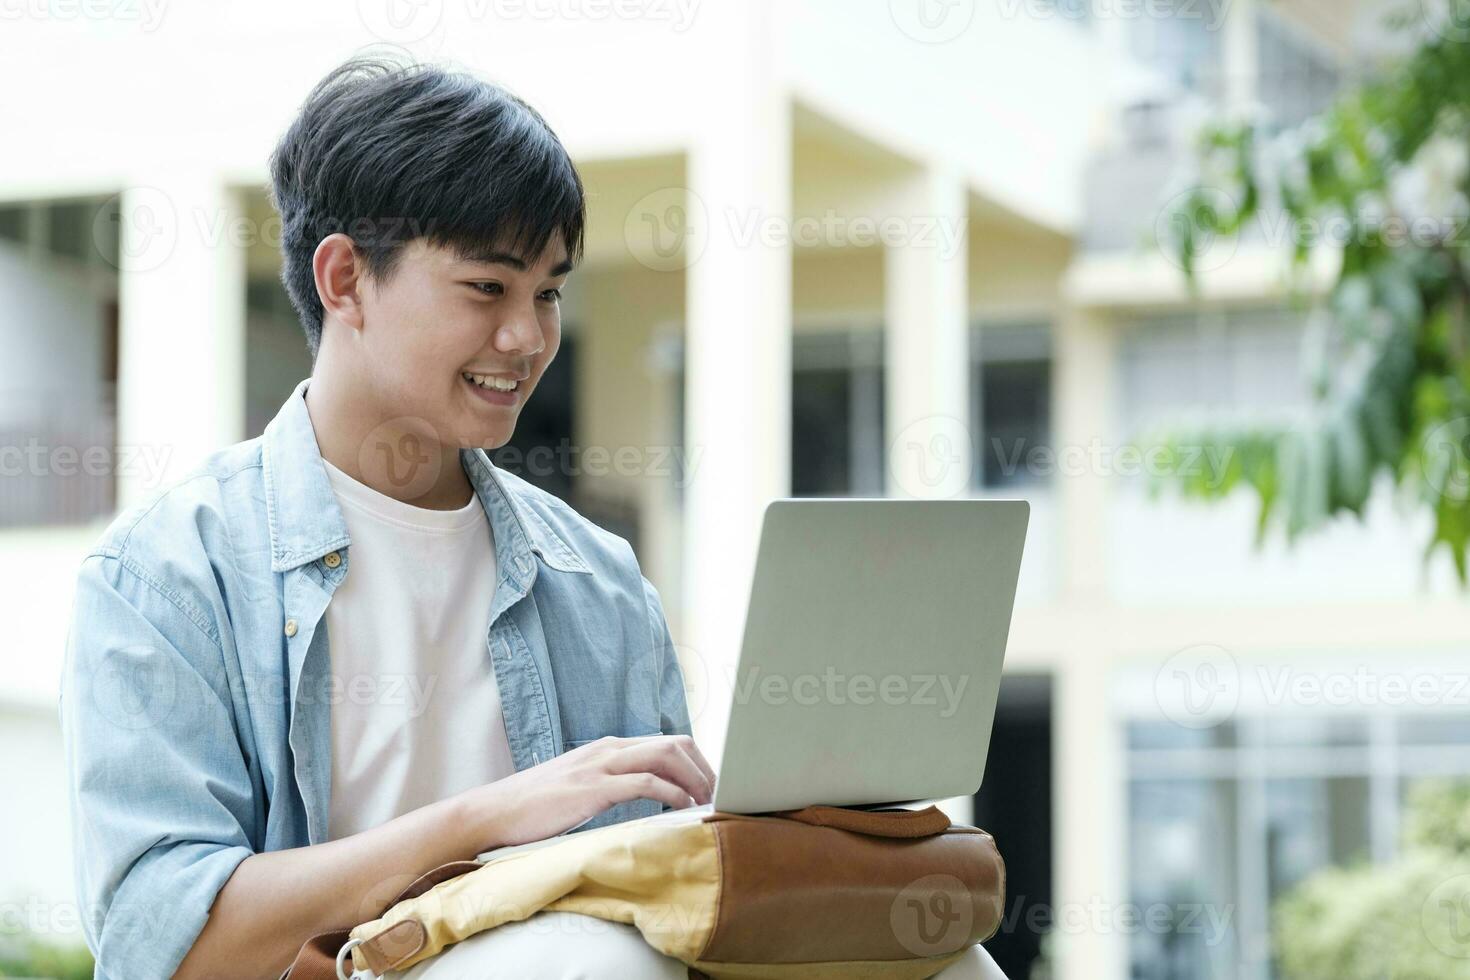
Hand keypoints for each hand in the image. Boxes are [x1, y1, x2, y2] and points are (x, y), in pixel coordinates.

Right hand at [457, 734, 716, 850]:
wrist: (492, 812)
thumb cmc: (534, 806)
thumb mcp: (578, 786)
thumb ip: (609, 783)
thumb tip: (642, 797)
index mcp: (607, 748)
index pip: (667, 743)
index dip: (696, 763)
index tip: (711, 787)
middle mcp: (608, 749)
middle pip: (675, 744)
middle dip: (704, 768)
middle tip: (719, 796)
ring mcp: (600, 765)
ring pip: (666, 756)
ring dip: (695, 779)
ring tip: (709, 802)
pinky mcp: (592, 788)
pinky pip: (645, 783)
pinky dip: (671, 793)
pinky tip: (682, 808)